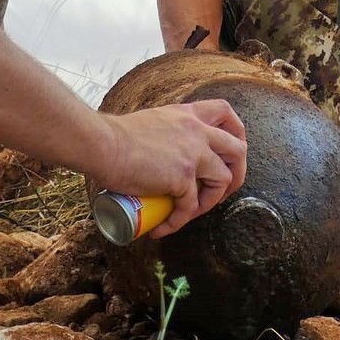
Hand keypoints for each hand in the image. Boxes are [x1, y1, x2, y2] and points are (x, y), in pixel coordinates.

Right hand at [97, 100, 247, 236]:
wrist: (101, 144)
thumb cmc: (113, 137)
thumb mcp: (151, 123)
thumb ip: (166, 133)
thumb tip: (164, 155)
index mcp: (187, 115)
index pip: (225, 113)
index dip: (235, 132)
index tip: (228, 152)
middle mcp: (196, 131)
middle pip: (238, 149)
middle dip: (238, 173)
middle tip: (221, 190)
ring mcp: (193, 153)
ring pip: (224, 180)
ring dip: (211, 201)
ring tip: (190, 212)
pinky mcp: (182, 176)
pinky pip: (191, 206)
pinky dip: (179, 221)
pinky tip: (163, 227)